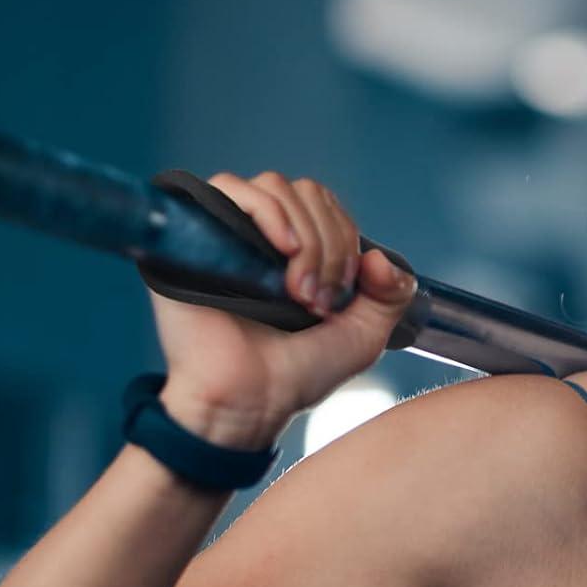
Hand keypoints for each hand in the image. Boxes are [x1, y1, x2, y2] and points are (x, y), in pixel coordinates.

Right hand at [144, 171, 417, 447]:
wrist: (252, 399)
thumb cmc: (299, 373)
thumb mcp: (364, 336)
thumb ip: (391, 295)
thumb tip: (380, 257)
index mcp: (298, 250)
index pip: (328, 207)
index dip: (345, 241)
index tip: (343, 293)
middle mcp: (261, 236)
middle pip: (307, 192)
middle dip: (328, 245)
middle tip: (320, 300)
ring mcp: (228, 231)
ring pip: (275, 186)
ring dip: (304, 237)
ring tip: (298, 292)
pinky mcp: (195, 233)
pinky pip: (229, 187)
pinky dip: (266, 210)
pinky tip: (282, 250)